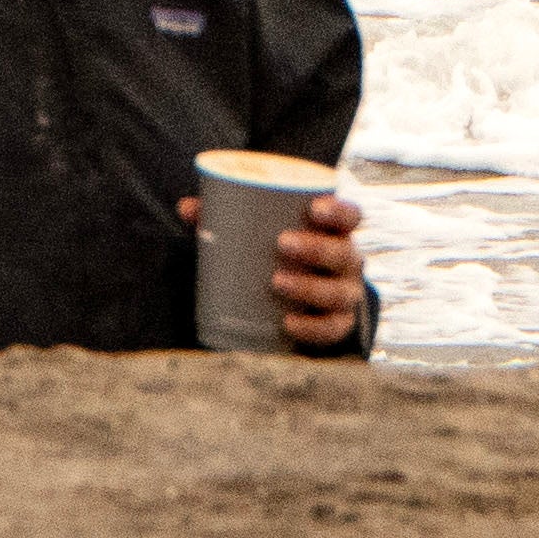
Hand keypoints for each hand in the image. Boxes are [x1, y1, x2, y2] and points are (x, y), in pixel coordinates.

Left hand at [179, 184, 370, 349]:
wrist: (304, 301)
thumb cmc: (281, 255)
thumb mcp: (262, 234)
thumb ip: (227, 217)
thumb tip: (186, 207)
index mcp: (336, 232)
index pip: (351, 216)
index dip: (339, 210)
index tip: (313, 208)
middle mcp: (348, 262)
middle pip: (344, 254)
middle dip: (317, 248)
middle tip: (283, 243)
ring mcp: (346, 295)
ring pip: (339, 292)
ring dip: (310, 287)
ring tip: (278, 282)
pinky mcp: (338, 325)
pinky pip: (332, 329)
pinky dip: (311, 328)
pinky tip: (288, 323)